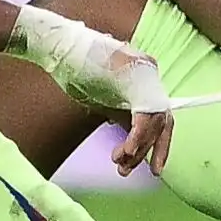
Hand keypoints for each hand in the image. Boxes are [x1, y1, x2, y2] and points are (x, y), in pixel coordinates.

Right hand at [7, 5, 172, 175]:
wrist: (58, 47)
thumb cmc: (75, 70)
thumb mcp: (103, 96)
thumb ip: (120, 112)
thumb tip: (132, 139)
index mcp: (143, 74)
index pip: (158, 113)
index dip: (157, 141)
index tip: (150, 163)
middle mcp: (149, 72)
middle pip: (161, 119)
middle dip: (154, 149)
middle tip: (147, 172)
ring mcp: (144, 74)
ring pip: (153, 122)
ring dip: (138, 148)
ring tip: (121, 164)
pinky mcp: (133, 80)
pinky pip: (143, 117)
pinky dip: (136, 137)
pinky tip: (126, 152)